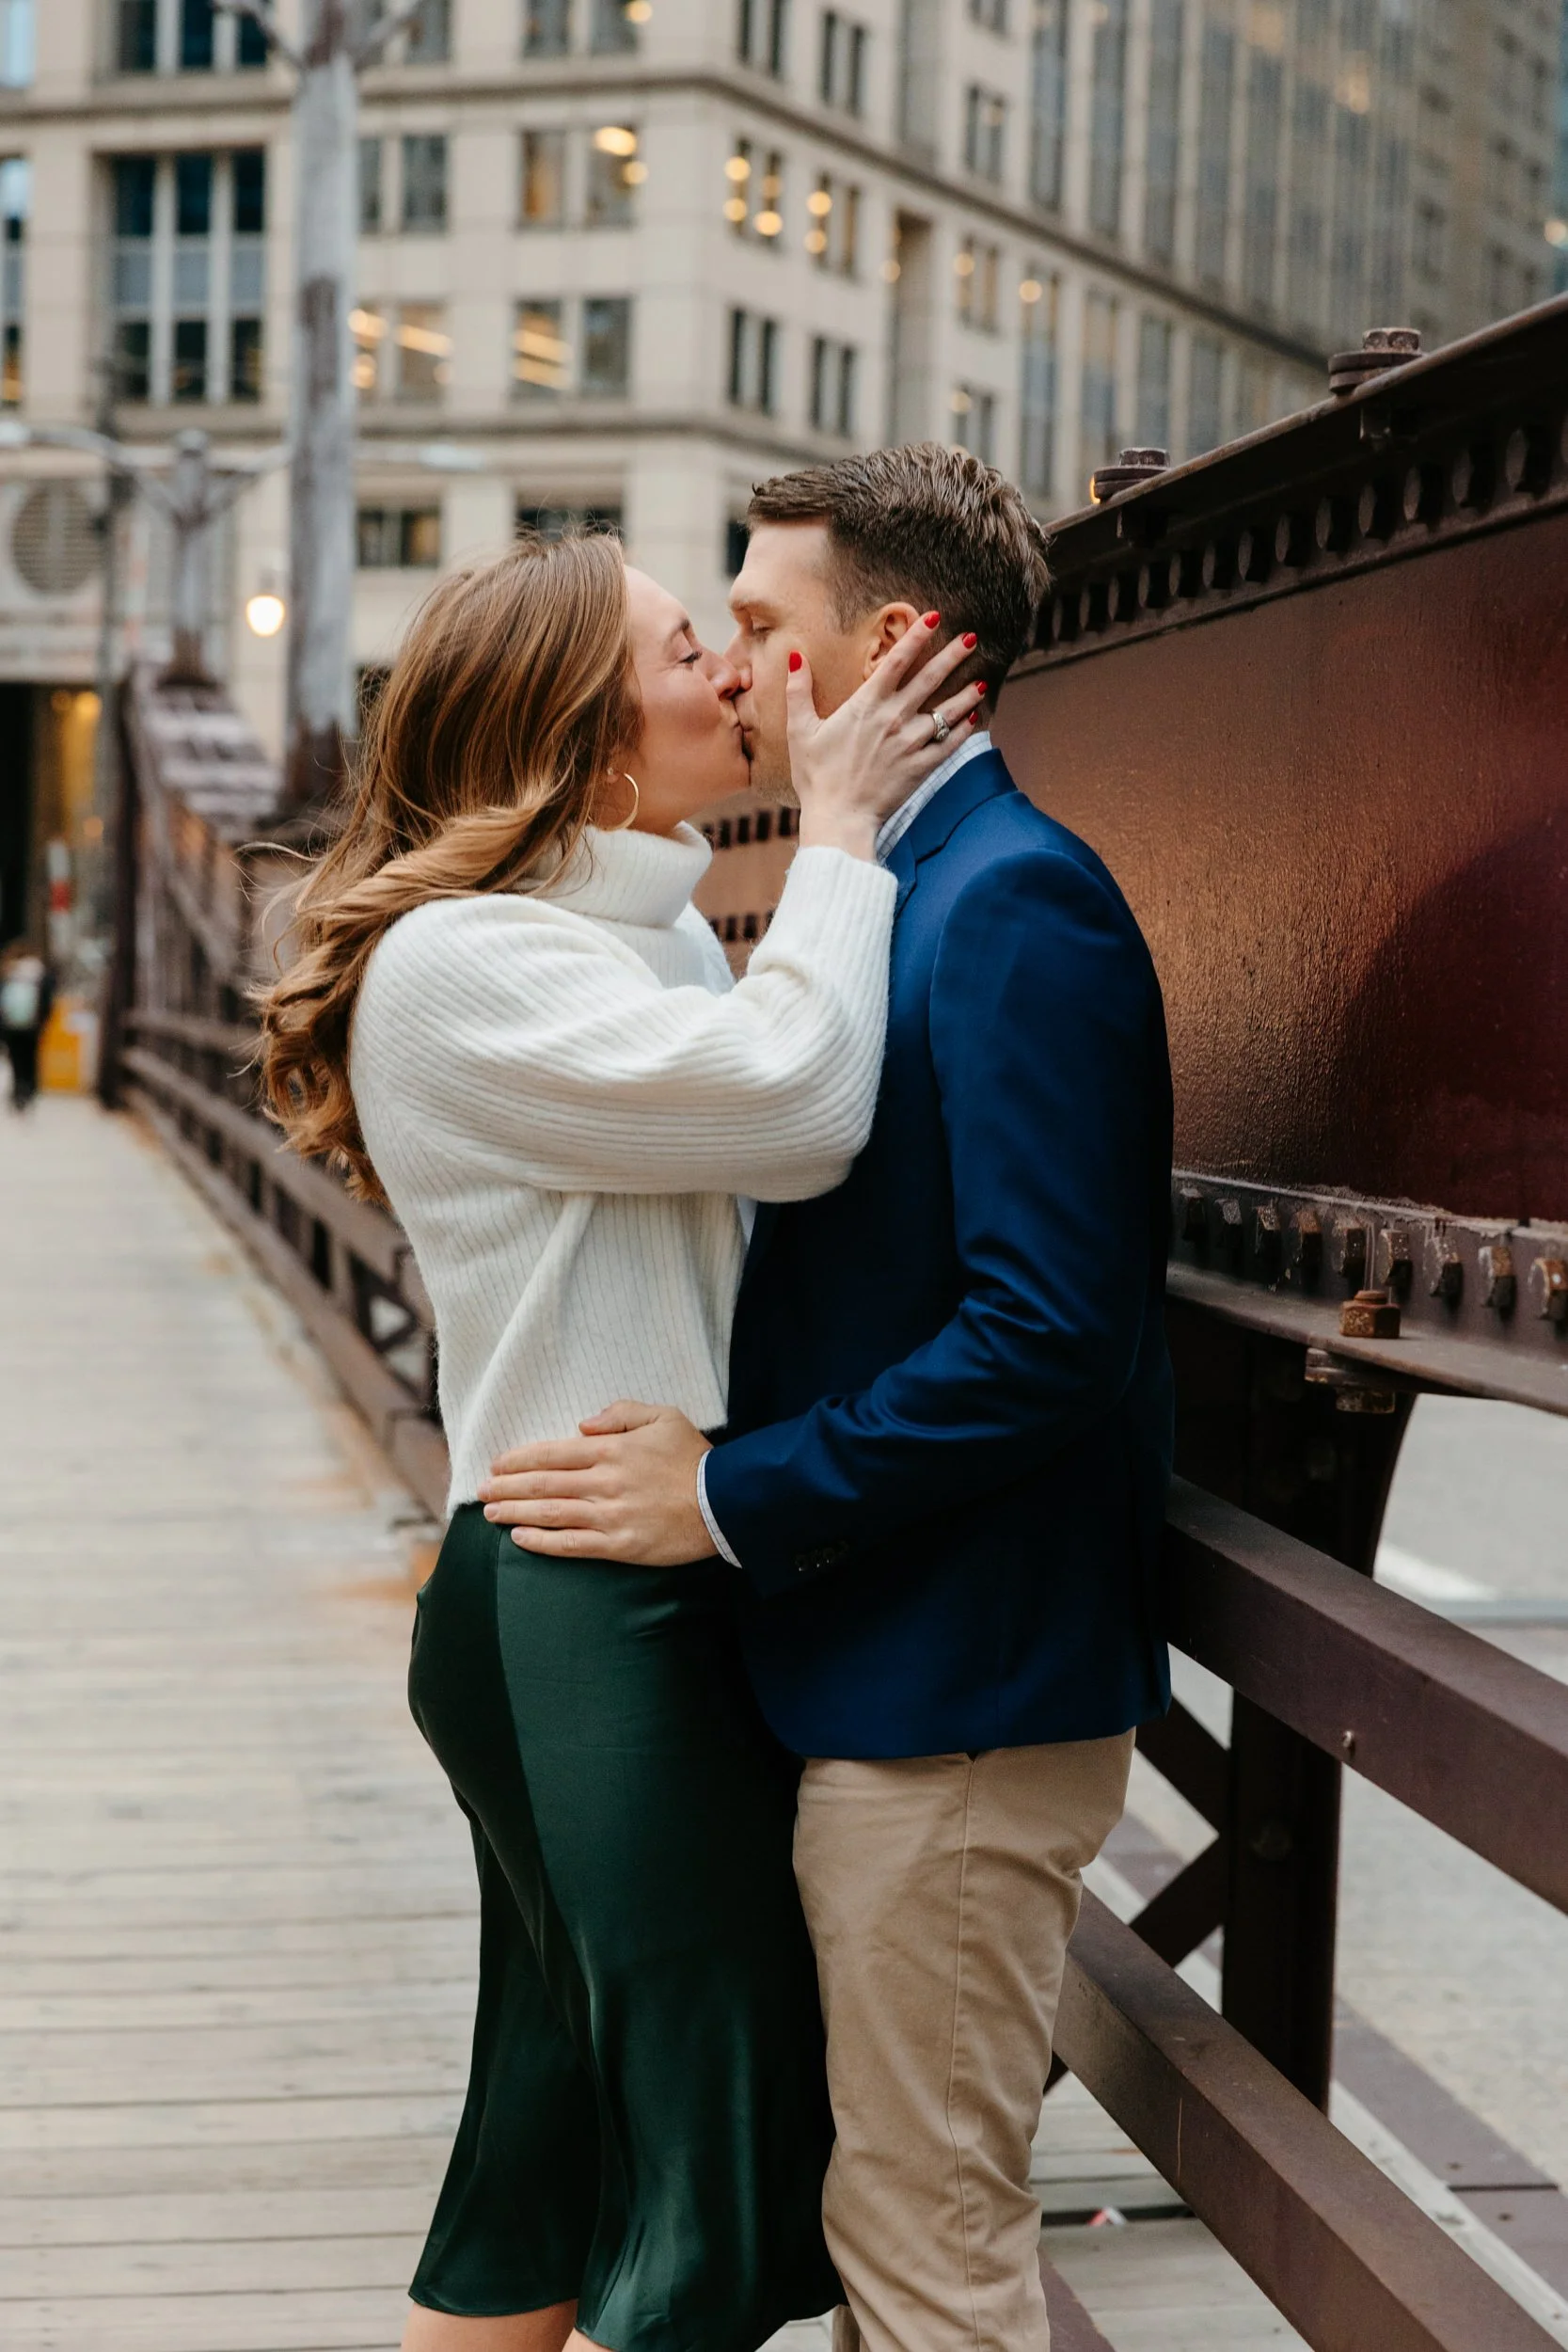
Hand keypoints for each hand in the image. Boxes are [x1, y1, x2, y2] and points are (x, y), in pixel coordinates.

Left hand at [479, 1401, 714, 1565]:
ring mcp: (609, 1517)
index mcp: (611, 1450)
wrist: (724, 1503)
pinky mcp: (619, 1546)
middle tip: (481, 1490)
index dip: (519, 1459)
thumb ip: (621, 1413)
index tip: (497, 1464)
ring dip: (515, 1514)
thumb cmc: (694, 1458)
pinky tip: (521, 1540)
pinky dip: (542, 1543)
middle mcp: (603, 1482)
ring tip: (490, 1513)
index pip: (552, 1453)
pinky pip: (571, 1545)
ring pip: (550, 1514)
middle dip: (506, 1487)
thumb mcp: (664, 1417)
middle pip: (542, 1485)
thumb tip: (582, 1424)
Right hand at [789, 614, 986, 859]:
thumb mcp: (800, 731)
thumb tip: (796, 657)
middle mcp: (893, 718)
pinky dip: (963, 730)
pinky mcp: (922, 767)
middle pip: (930, 679)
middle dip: (953, 655)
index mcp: (866, 705)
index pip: (897, 660)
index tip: (935, 618)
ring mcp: (911, 743)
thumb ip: (799, 691)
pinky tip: (974, 718)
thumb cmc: (816, 777)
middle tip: (972, 638)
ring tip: (983, 680)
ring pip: (946, 711)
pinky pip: (949, 744)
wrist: (839, 818)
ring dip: (966, 693)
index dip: (917, 636)